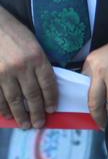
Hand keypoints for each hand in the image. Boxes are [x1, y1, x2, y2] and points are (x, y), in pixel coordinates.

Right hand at [0, 6, 55, 128]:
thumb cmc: (15, 34)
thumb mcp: (34, 45)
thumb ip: (39, 64)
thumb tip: (44, 85)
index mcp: (37, 58)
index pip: (48, 83)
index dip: (51, 99)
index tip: (52, 110)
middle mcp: (22, 67)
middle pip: (32, 95)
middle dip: (37, 112)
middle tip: (39, 124)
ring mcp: (5, 73)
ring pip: (15, 99)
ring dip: (20, 114)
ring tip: (24, 124)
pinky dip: (3, 108)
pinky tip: (7, 115)